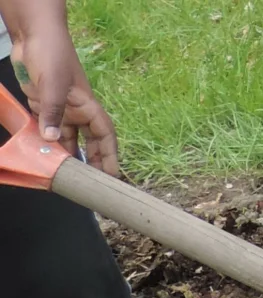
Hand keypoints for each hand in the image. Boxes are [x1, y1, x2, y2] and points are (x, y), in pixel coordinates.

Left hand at [9, 25, 118, 175]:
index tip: (113, 174)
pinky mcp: (44, 106)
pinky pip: (50, 129)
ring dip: (71, 155)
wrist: (34, 37)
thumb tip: (51, 139)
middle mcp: (77, 111)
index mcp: (87, 106)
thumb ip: (53, 112)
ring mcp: (61, 109)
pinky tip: (48, 154)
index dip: (110, 154)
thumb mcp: (53, 84)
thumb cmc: (52, 54)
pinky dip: (50, 142)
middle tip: (96, 181)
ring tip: (73, 175)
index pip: (105, 135)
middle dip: (95, 161)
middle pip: (91, 141)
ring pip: (70, 138)